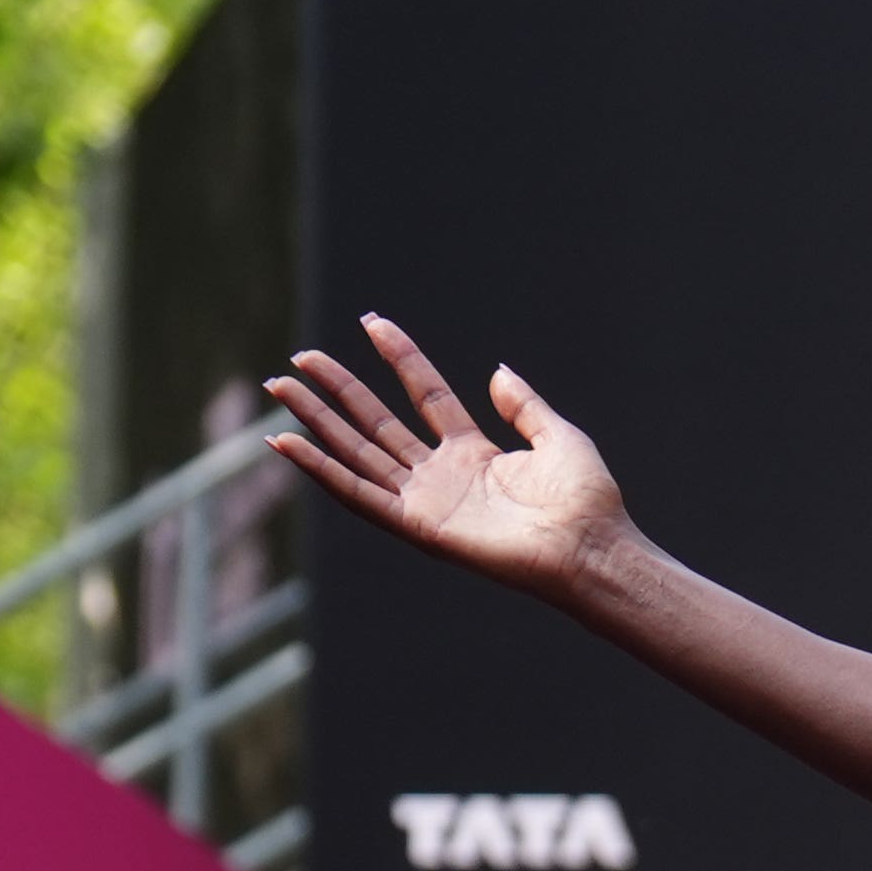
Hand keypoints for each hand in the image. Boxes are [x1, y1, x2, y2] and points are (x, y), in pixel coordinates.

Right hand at [262, 314, 630, 600]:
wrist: (591, 548)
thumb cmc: (586, 502)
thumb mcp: (557, 437)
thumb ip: (524, 404)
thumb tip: (497, 371)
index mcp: (475, 454)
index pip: (426, 395)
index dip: (400, 357)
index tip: (372, 321)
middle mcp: (443, 476)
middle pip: (378, 424)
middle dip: (338, 390)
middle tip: (301, 358)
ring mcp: (428, 501)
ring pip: (357, 453)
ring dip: (316, 422)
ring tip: (280, 387)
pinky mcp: (418, 527)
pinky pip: (359, 495)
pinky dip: (322, 471)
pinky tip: (288, 444)